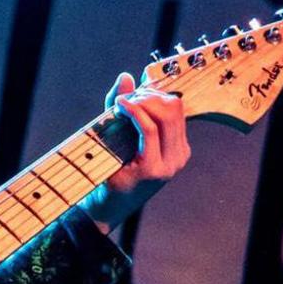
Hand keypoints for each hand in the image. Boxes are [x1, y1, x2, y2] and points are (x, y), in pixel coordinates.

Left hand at [80, 70, 192, 233]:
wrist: (103, 207)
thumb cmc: (111, 169)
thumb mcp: (120, 133)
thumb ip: (124, 106)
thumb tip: (126, 76)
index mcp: (178, 147)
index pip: (177, 108)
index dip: (153, 93)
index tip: (132, 93)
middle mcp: (179, 155)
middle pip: (174, 107)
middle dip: (147, 95)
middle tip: (124, 98)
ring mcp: (169, 163)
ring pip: (165, 115)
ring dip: (141, 103)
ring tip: (121, 104)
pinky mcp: (153, 169)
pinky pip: (148, 129)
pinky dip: (134, 113)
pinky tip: (121, 108)